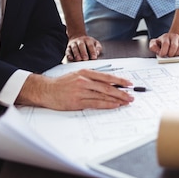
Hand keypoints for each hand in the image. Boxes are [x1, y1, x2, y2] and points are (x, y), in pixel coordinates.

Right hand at [18, 69, 134, 110]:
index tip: (129, 84)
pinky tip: (114, 105)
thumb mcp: (77, 75)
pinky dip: (106, 104)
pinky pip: (95, 103)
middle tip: (131, 95)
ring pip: (103, 95)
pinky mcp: (77, 102)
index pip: (106, 77)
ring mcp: (81, 91)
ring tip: (126, 101)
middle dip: (121, 91)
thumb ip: (91, 78)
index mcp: (85, 72)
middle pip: (107, 87)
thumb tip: (108, 83)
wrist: (47, 90)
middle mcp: (84, 80)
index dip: (119, 80)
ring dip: (116, 99)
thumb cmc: (62, 83)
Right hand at [67, 35, 101, 60]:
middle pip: (81, 46)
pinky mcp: (68, 47)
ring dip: (76, 54)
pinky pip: (68, 51)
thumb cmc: (88, 42)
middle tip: (85, 59)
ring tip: (79, 60)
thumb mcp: (95, 43)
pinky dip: (69, 55)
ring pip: (74, 48)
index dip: (92, 51)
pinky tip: (71, 59)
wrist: (77, 35)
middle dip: (83, 53)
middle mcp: (80, 41)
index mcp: (88, 40)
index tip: (94, 57)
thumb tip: (97, 53)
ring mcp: (73, 43)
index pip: (90, 45)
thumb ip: (98, 48)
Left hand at [149, 32, 178, 57]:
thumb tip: (158, 51)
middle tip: (168, 55)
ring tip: (172, 54)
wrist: (172, 38)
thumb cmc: (163, 42)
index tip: (162, 55)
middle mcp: (174, 37)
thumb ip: (153, 47)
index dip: (164, 51)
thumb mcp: (155, 43)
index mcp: (166, 37)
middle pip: (174, 46)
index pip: (166, 44)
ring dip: (175, 55)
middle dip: (170, 54)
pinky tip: (177, 54)